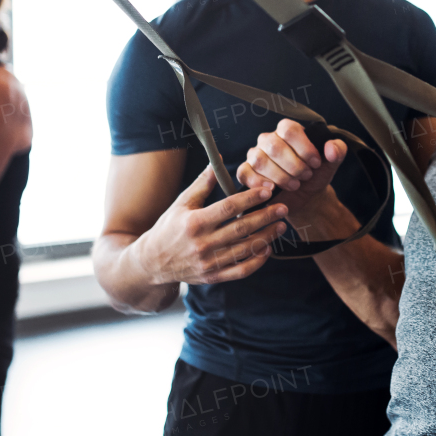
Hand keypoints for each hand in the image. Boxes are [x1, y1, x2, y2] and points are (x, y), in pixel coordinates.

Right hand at [134, 166, 287, 285]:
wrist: (151, 262)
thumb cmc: (168, 227)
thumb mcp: (182, 202)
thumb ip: (203, 183)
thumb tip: (219, 159)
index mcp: (194, 222)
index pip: (228, 208)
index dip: (250, 198)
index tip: (268, 190)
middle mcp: (202, 244)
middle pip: (240, 229)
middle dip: (265, 217)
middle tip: (283, 208)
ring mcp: (208, 263)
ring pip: (244, 250)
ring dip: (266, 237)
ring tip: (281, 226)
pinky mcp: (212, 277)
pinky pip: (239, 271)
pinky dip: (256, 262)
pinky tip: (267, 249)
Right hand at [237, 119, 346, 218]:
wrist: (306, 196)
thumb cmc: (316, 175)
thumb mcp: (331, 163)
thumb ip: (338, 150)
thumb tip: (330, 147)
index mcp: (287, 130)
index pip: (289, 129)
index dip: (304, 148)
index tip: (316, 163)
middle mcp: (268, 139)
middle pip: (274, 146)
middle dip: (294, 166)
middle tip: (306, 176)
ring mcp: (255, 155)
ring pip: (260, 161)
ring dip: (280, 177)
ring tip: (294, 185)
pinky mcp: (247, 171)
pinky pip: (244, 172)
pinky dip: (258, 182)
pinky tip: (272, 189)